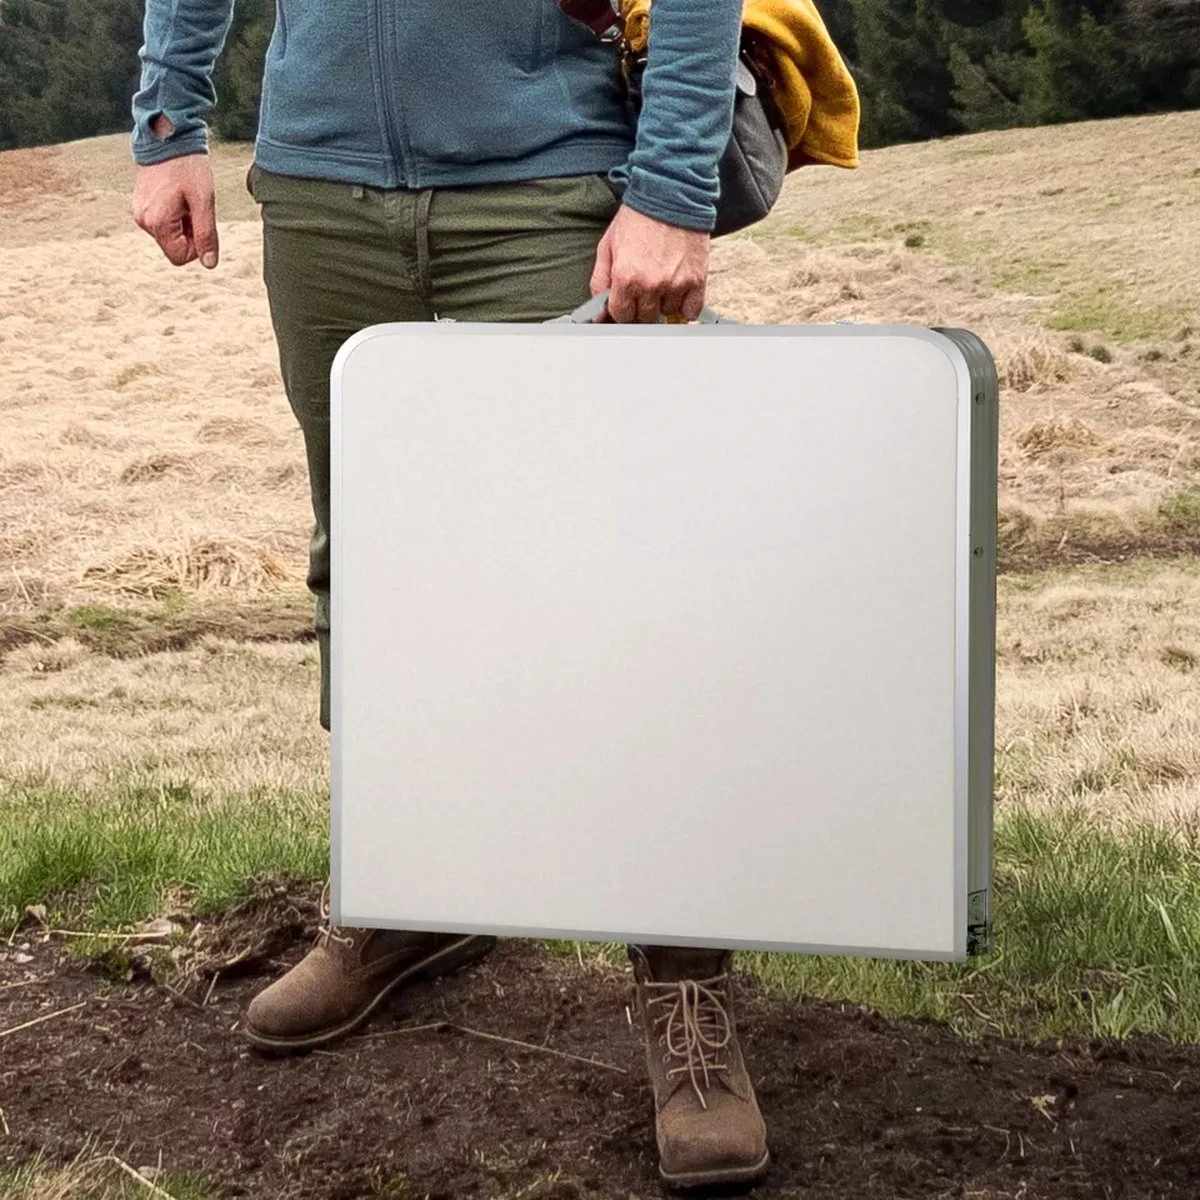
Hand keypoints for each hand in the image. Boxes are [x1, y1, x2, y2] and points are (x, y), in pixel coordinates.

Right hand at [132, 146, 219, 268]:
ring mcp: (139, 212)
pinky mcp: (140, 204)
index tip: (201, 222)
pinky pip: (162, 221)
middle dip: (190, 233)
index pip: (180, 257)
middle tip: (194, 207)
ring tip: (185, 198)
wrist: (166, 136)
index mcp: (157, 223)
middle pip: (174, 247)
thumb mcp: (204, 201)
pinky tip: (176, 194)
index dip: (197, 247)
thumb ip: (206, 235)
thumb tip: (209, 264)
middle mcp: (143, 221)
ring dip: (183, 223)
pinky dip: (174, 214)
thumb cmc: (188, 167)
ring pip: (169, 235)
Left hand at [590, 204, 709, 322]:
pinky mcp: (696, 279)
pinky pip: (691, 311)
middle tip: (644, 285)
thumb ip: (600, 281)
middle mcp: (651, 284)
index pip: (621, 315)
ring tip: (662, 278)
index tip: (625, 300)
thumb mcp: (607, 246)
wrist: (671, 194)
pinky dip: (685, 306)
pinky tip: (678, 291)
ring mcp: (675, 284)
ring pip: (667, 312)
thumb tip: (598, 313)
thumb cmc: (639, 217)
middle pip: (644, 317)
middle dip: (642, 304)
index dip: (622, 308)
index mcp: (626, 277)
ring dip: (663, 302)